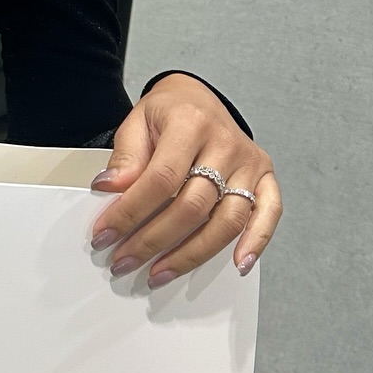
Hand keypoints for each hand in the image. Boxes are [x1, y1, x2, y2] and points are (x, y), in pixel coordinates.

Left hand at [88, 74, 280, 287]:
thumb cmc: (167, 114)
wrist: (198, 98)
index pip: (160, 179)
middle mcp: (226, 144)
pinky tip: (238, 265)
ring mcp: (250, 163)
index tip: (105, 235)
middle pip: (192, 206)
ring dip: (191, 255)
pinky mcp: (265, 177)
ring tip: (158, 274)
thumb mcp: (136, 123)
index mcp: (190, 124)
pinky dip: (257, 241)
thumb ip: (125, 157)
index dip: (130, 212)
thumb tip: (109, 188)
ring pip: (227, 220)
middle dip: (153, 241)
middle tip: (123, 261)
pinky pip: (268, 214)